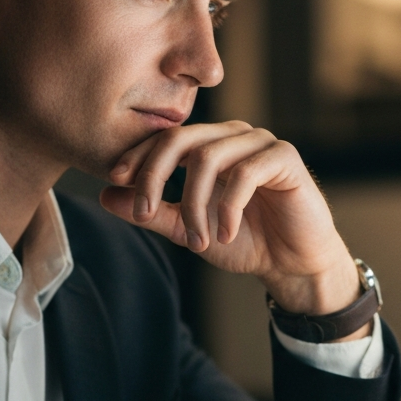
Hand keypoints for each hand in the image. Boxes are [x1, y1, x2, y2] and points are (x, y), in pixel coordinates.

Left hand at [99, 122, 363, 323]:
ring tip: (198, 240)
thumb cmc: (245, 243)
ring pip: (209, 157)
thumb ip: (152, 212)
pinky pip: (245, 173)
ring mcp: (260, 143)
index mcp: (210, 146)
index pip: (166, 138)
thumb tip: (106, 195)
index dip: (138, 155)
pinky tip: (224, 234)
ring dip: (194, 203)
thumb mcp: (189, 230)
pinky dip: (228, 207)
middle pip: (182, 138)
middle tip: (144, 213)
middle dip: (155, 175)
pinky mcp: (284, 158)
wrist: (294, 264)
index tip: (115, 180)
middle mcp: (234, 136)